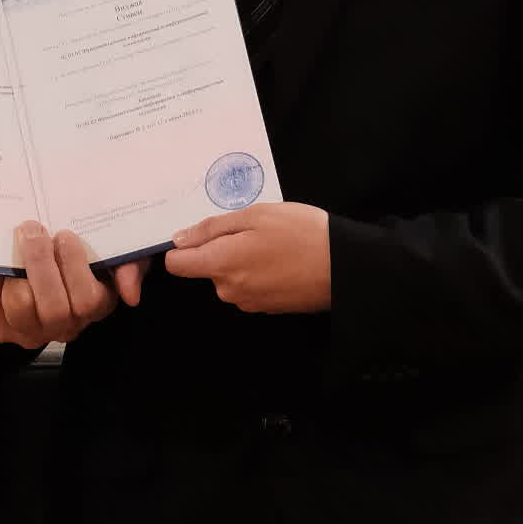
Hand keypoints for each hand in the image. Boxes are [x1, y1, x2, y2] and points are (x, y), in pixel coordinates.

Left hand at [0, 223, 142, 348]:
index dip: (77, 268)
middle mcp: (63, 325)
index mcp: (93, 305)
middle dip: (41, 264)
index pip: (91, 301)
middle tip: (33, 229)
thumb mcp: (104, 244)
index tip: (65, 235)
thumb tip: (130, 294)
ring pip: (22, 307)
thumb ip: (126, 263)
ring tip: (16, 238)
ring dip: (16, 269)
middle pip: (55, 308)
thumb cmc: (61, 246)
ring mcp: (28, 330)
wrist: (10, 249)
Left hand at [161, 202, 330, 313]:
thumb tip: (180, 240)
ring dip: (242, 260)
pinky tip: (282, 259)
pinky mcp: (267, 308)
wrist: (345, 268)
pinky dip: (258, 272)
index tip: (199, 233)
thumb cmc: (302, 234)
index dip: (182, 247)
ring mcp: (249, 302)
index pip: (177, 265)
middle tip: (253, 230)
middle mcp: (230, 289)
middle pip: (206, 269)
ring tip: (272, 244)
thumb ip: (213, 228)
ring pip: (229, 276)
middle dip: (221, 249)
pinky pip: (249, 286)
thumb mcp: (256, 215)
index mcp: (222, 264)